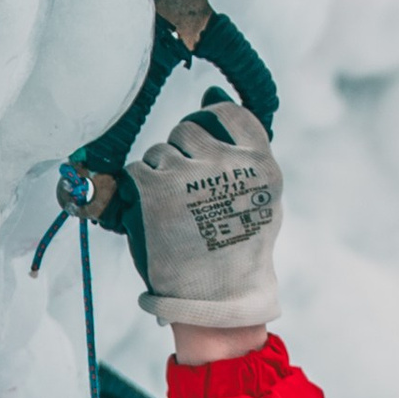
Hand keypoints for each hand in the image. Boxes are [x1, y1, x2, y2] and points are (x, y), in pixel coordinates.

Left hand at [134, 98, 279, 335]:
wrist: (219, 302)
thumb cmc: (241, 251)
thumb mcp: (262, 197)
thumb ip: (242, 146)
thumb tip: (209, 95)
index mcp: (259, 162)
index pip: (225, 112)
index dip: (210, 128)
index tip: (207, 156)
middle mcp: (224, 162)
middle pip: (186, 130)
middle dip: (183, 158)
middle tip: (190, 199)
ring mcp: (186, 174)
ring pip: (159, 151)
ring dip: (160, 177)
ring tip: (176, 216)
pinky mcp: (152, 190)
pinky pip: (136, 170)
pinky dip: (140, 194)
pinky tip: (156, 221)